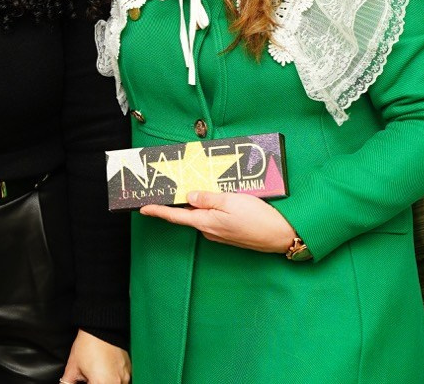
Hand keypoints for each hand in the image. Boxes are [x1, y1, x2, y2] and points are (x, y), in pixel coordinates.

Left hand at [61, 329, 129, 383]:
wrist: (101, 328)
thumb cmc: (88, 344)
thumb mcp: (73, 366)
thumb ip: (68, 381)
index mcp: (102, 383)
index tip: (83, 380)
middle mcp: (116, 383)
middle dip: (94, 382)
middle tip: (88, 377)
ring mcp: (125, 378)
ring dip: (104, 382)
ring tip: (96, 373)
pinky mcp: (129, 372)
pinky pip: (121, 381)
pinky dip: (112, 379)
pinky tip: (104, 371)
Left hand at [139, 190, 294, 252]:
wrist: (281, 236)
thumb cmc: (258, 218)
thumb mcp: (231, 201)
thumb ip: (207, 198)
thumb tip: (188, 196)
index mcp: (205, 222)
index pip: (175, 216)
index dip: (158, 211)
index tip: (142, 208)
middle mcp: (209, 230)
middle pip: (187, 214)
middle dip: (178, 202)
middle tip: (169, 188)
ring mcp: (219, 233)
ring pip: (201, 215)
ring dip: (197, 204)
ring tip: (194, 187)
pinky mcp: (228, 233)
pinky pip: (213, 218)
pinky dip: (210, 208)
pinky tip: (215, 199)